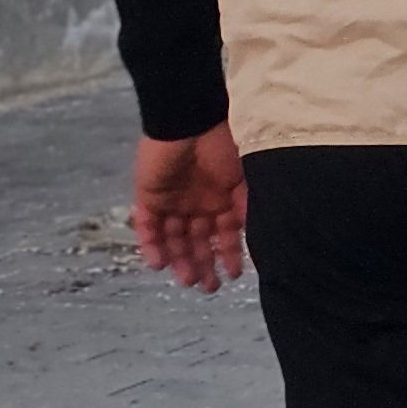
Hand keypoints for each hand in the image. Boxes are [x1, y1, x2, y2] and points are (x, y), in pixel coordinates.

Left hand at [131, 124, 247, 293]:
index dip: (229, 254)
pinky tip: (159, 263)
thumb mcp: (244, 179)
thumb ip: (247, 208)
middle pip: (197, 241)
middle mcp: (197, 203)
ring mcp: (171, 201)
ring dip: (179, 260)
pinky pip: (147, 226)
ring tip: (187, 280)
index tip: (234, 275)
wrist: (189, 120)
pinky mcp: (148, 197)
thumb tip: (259, 238)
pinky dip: (151, 245)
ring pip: (173, 238)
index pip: (224, 234)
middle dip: (203, 264)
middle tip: (207, 287)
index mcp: (221, 198)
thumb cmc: (222, 146)